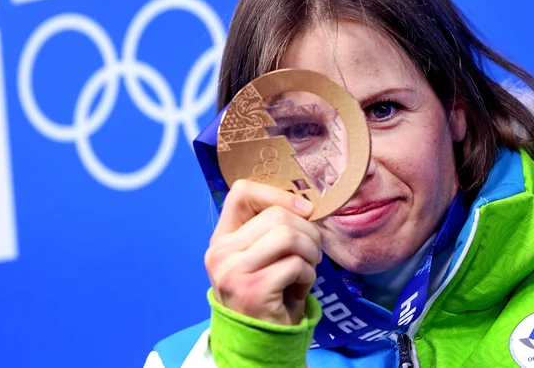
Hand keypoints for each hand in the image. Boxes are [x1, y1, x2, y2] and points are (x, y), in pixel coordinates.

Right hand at [205, 180, 322, 325]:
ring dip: (310, 252)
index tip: (303, 211)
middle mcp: (220, 253)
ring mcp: (233, 271)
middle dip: (307, 231)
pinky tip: (300, 287)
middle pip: (276, 215)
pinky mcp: (254, 290)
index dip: (277, 195)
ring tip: (307, 268)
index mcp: (221, 239)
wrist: (261, 341)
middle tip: (313, 252)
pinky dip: (308, 275)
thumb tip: (304, 203)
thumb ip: (270, 229)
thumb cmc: (267, 293)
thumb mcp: (260, 256)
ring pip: (288, 236)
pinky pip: (295, 264)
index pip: (241, 192)